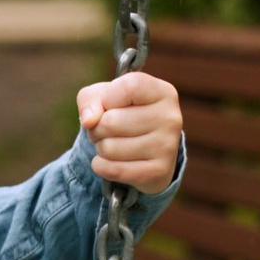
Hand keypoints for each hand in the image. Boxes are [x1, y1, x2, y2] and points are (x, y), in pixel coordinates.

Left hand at [75, 71, 181, 193]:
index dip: (107, 98)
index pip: (129, 87)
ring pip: (109, 148)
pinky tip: (111, 161)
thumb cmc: (121, 114)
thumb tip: (89, 120)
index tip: (108, 104)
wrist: (145, 151)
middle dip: (97, 128)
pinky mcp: (159, 172)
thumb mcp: (103, 97)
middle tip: (105, 129)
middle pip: (111, 121)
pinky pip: (112, 170)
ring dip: (100, 147)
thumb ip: (90, 99)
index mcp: (163, 92)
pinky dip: (101, 166)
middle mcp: (171, 118)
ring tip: (112, 143)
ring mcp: (167, 146)